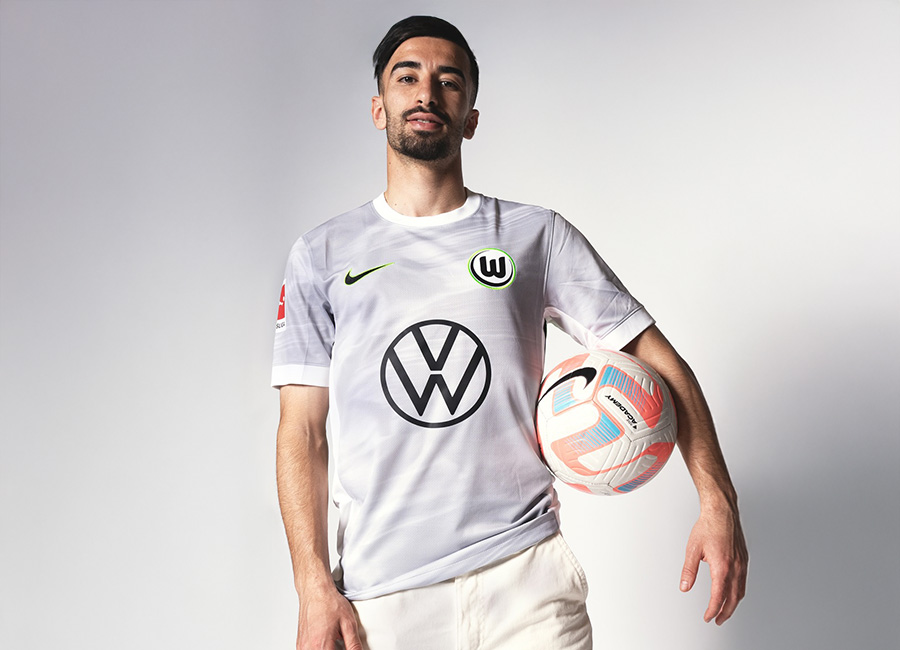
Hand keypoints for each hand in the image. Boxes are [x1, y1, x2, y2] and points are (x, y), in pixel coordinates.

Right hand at [296, 585, 362, 649]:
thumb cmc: (328, 602)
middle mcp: (308, 648)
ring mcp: (302, 646)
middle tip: (340, 641)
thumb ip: (353, 644)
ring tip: (333, 640)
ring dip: (327, 648)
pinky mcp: (300, 644)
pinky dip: (319, 647)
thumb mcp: (348, 624)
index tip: (346, 647)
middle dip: (335, 649)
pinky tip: (326, 640)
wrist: (315, 590)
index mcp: (321, 646)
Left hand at [679, 503, 747, 624]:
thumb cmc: (708, 527)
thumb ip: (689, 570)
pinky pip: (743, 581)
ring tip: (724, 611)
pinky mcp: (744, 559)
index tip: (707, 617)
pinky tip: (732, 592)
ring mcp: (742, 564)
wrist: (722, 512)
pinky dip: (738, 592)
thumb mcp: (693, 550)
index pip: (718, 596)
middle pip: (732, 599)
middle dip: (724, 613)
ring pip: (740, 591)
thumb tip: (684, 587)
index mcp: (722, 567)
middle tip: (717, 620)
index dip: (712, 610)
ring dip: (733, 604)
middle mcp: (735, 568)